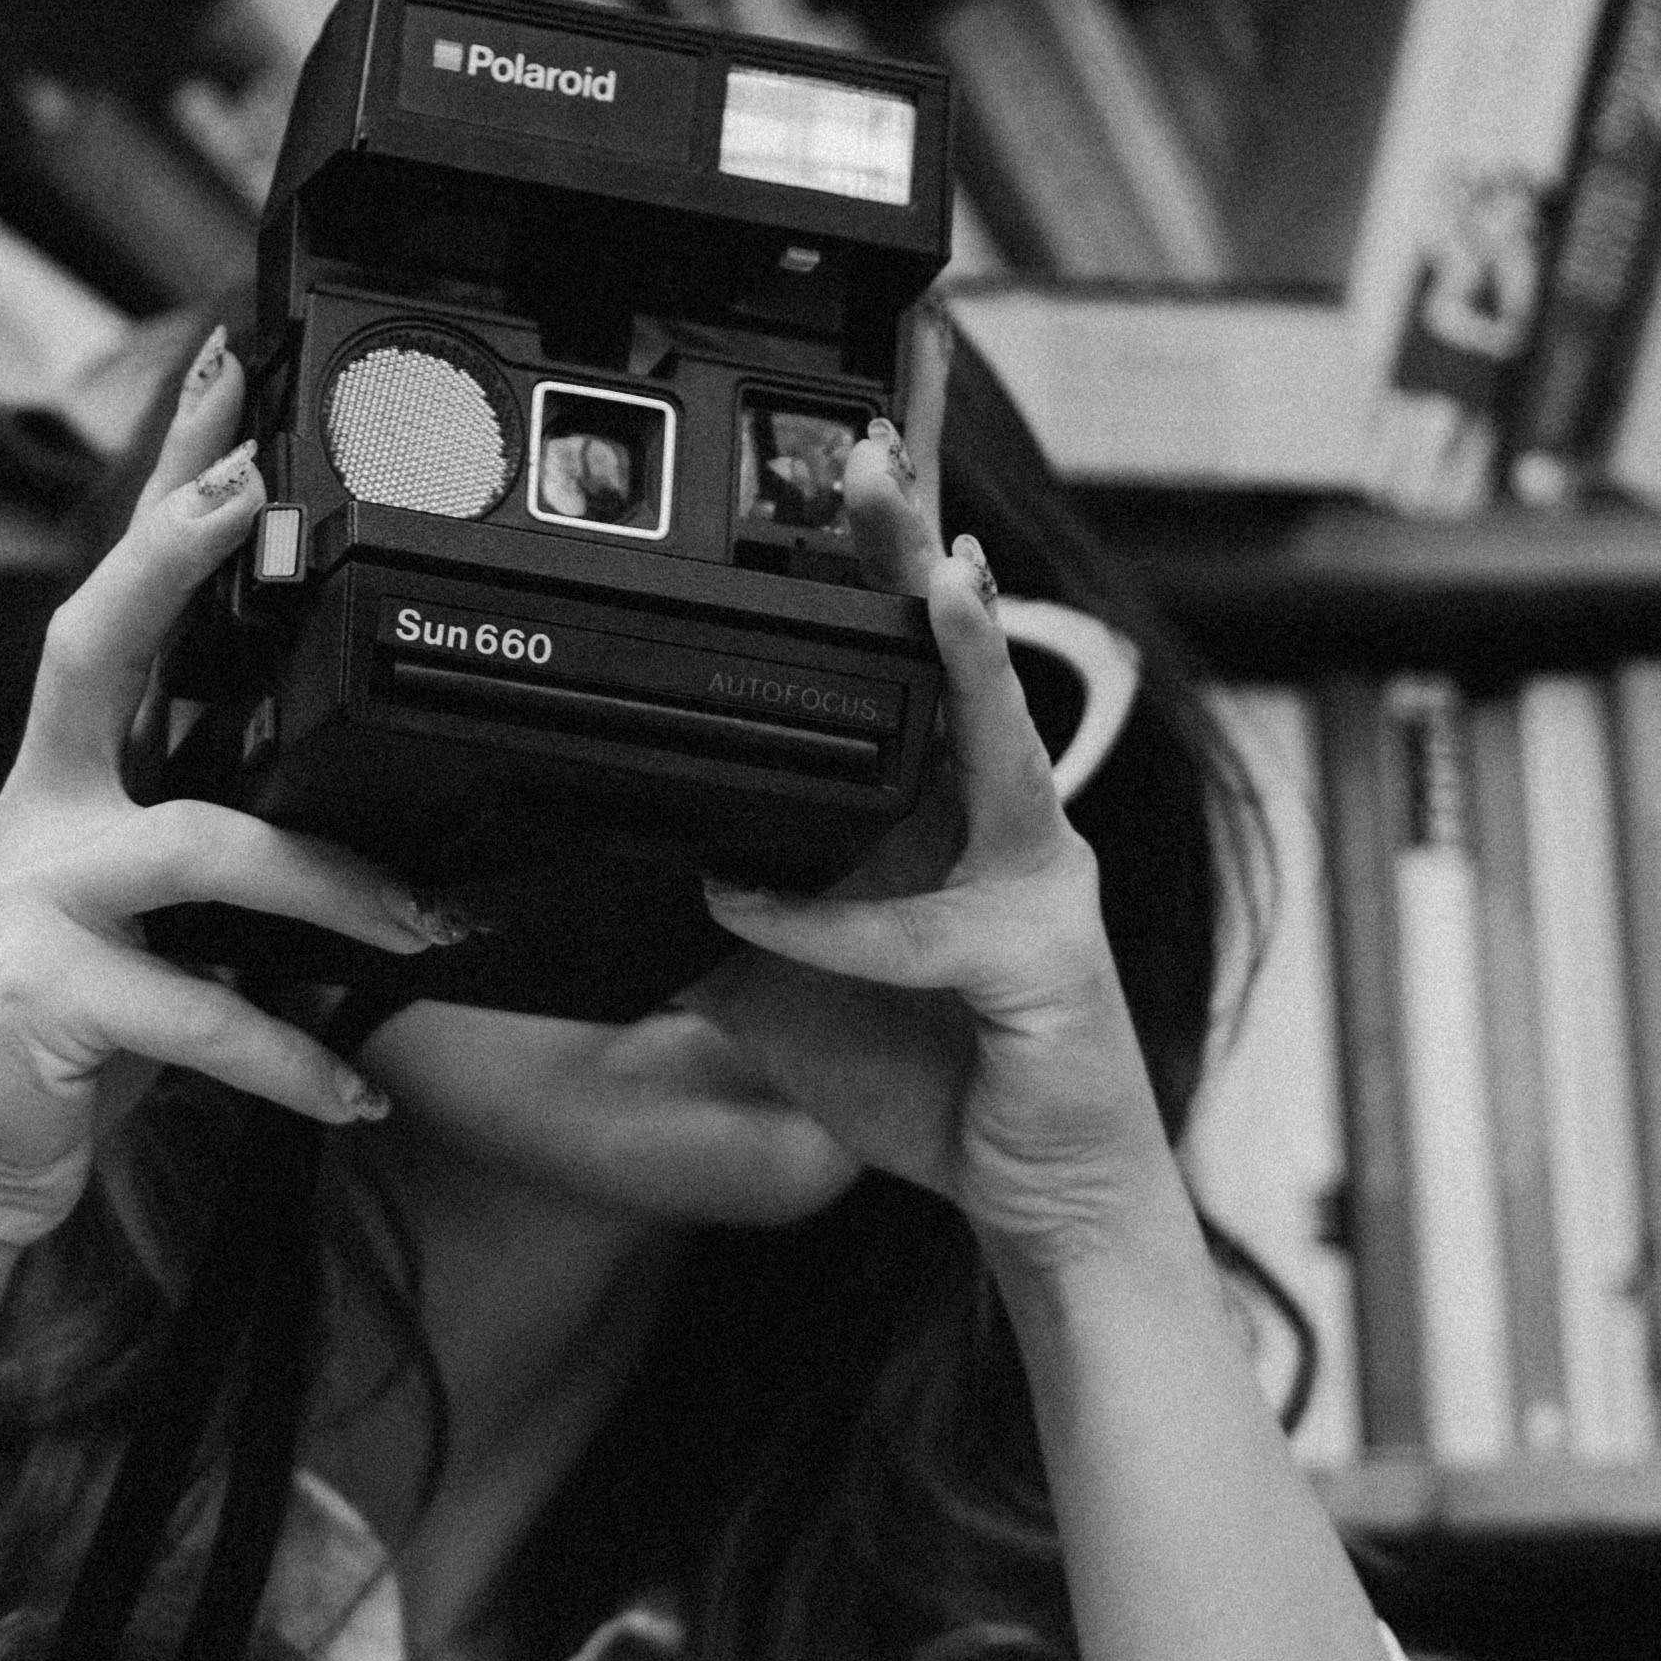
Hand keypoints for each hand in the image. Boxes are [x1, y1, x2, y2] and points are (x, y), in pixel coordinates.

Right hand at [0, 336, 459, 1251]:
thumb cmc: (50, 1043)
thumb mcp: (134, 929)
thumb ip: (212, 861)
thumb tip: (356, 837)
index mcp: (62, 782)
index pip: (113, 604)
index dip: (165, 491)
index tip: (227, 383)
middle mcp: (35, 816)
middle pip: (91, 643)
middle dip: (167, 553)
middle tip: (256, 487)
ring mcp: (28, 900)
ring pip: (202, 845)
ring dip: (333, 887)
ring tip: (422, 927)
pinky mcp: (41, 998)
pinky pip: (200, 1010)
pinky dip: (291, 1057)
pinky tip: (350, 1094)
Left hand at [695, 427, 1179, 1264]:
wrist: (1040, 1203)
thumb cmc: (940, 1086)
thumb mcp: (792, 994)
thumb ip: (728, 927)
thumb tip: (618, 882)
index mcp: (951, 815)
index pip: (917, 662)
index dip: (885, 566)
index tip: (844, 465)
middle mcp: (1008, 828)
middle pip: (965, 662)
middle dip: (920, 552)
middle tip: (872, 457)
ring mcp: (1039, 889)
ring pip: (997, 754)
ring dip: (969, 665)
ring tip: (942, 581)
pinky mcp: (1042, 969)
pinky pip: (919, 932)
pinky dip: (834, 925)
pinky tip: (759, 911)